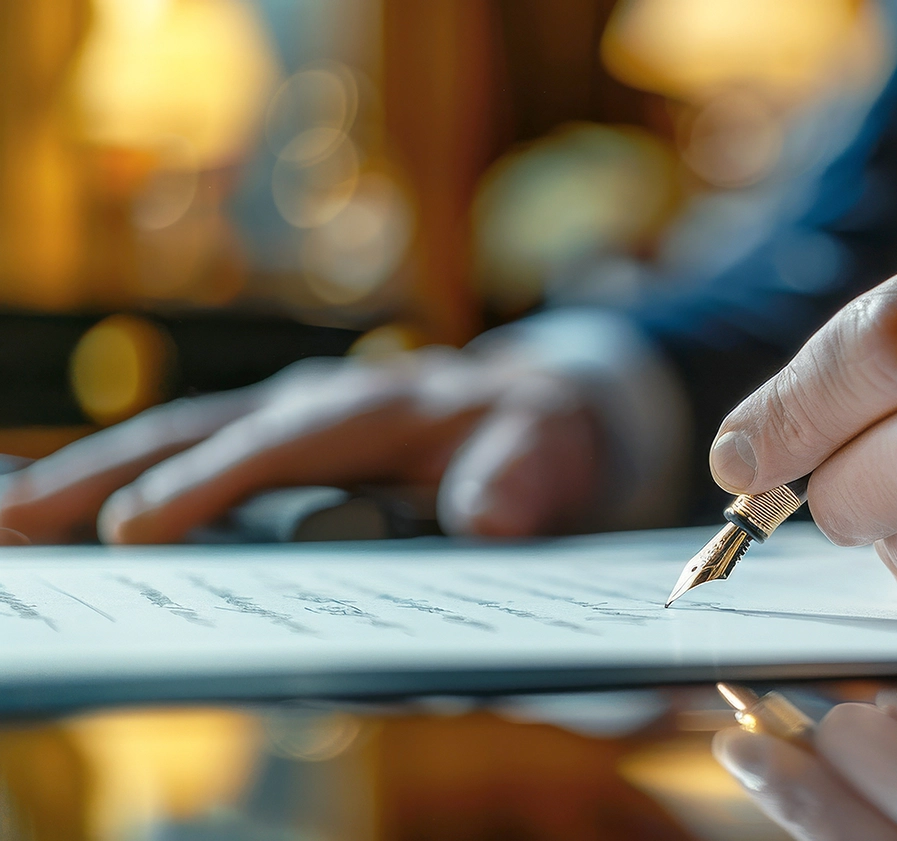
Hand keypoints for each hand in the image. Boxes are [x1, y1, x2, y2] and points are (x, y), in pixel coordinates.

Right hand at [0, 348, 601, 543]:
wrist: (545, 410)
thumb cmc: (543, 432)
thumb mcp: (554, 447)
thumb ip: (523, 476)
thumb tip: (487, 519)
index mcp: (378, 402)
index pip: (280, 444)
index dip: (209, 483)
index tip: (135, 529)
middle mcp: (317, 403)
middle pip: (195, 432)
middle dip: (99, 474)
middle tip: (12, 524)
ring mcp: (289, 423)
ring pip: (177, 444)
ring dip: (89, 482)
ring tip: (8, 526)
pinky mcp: (278, 450)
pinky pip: (193, 463)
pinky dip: (128, 488)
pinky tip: (67, 526)